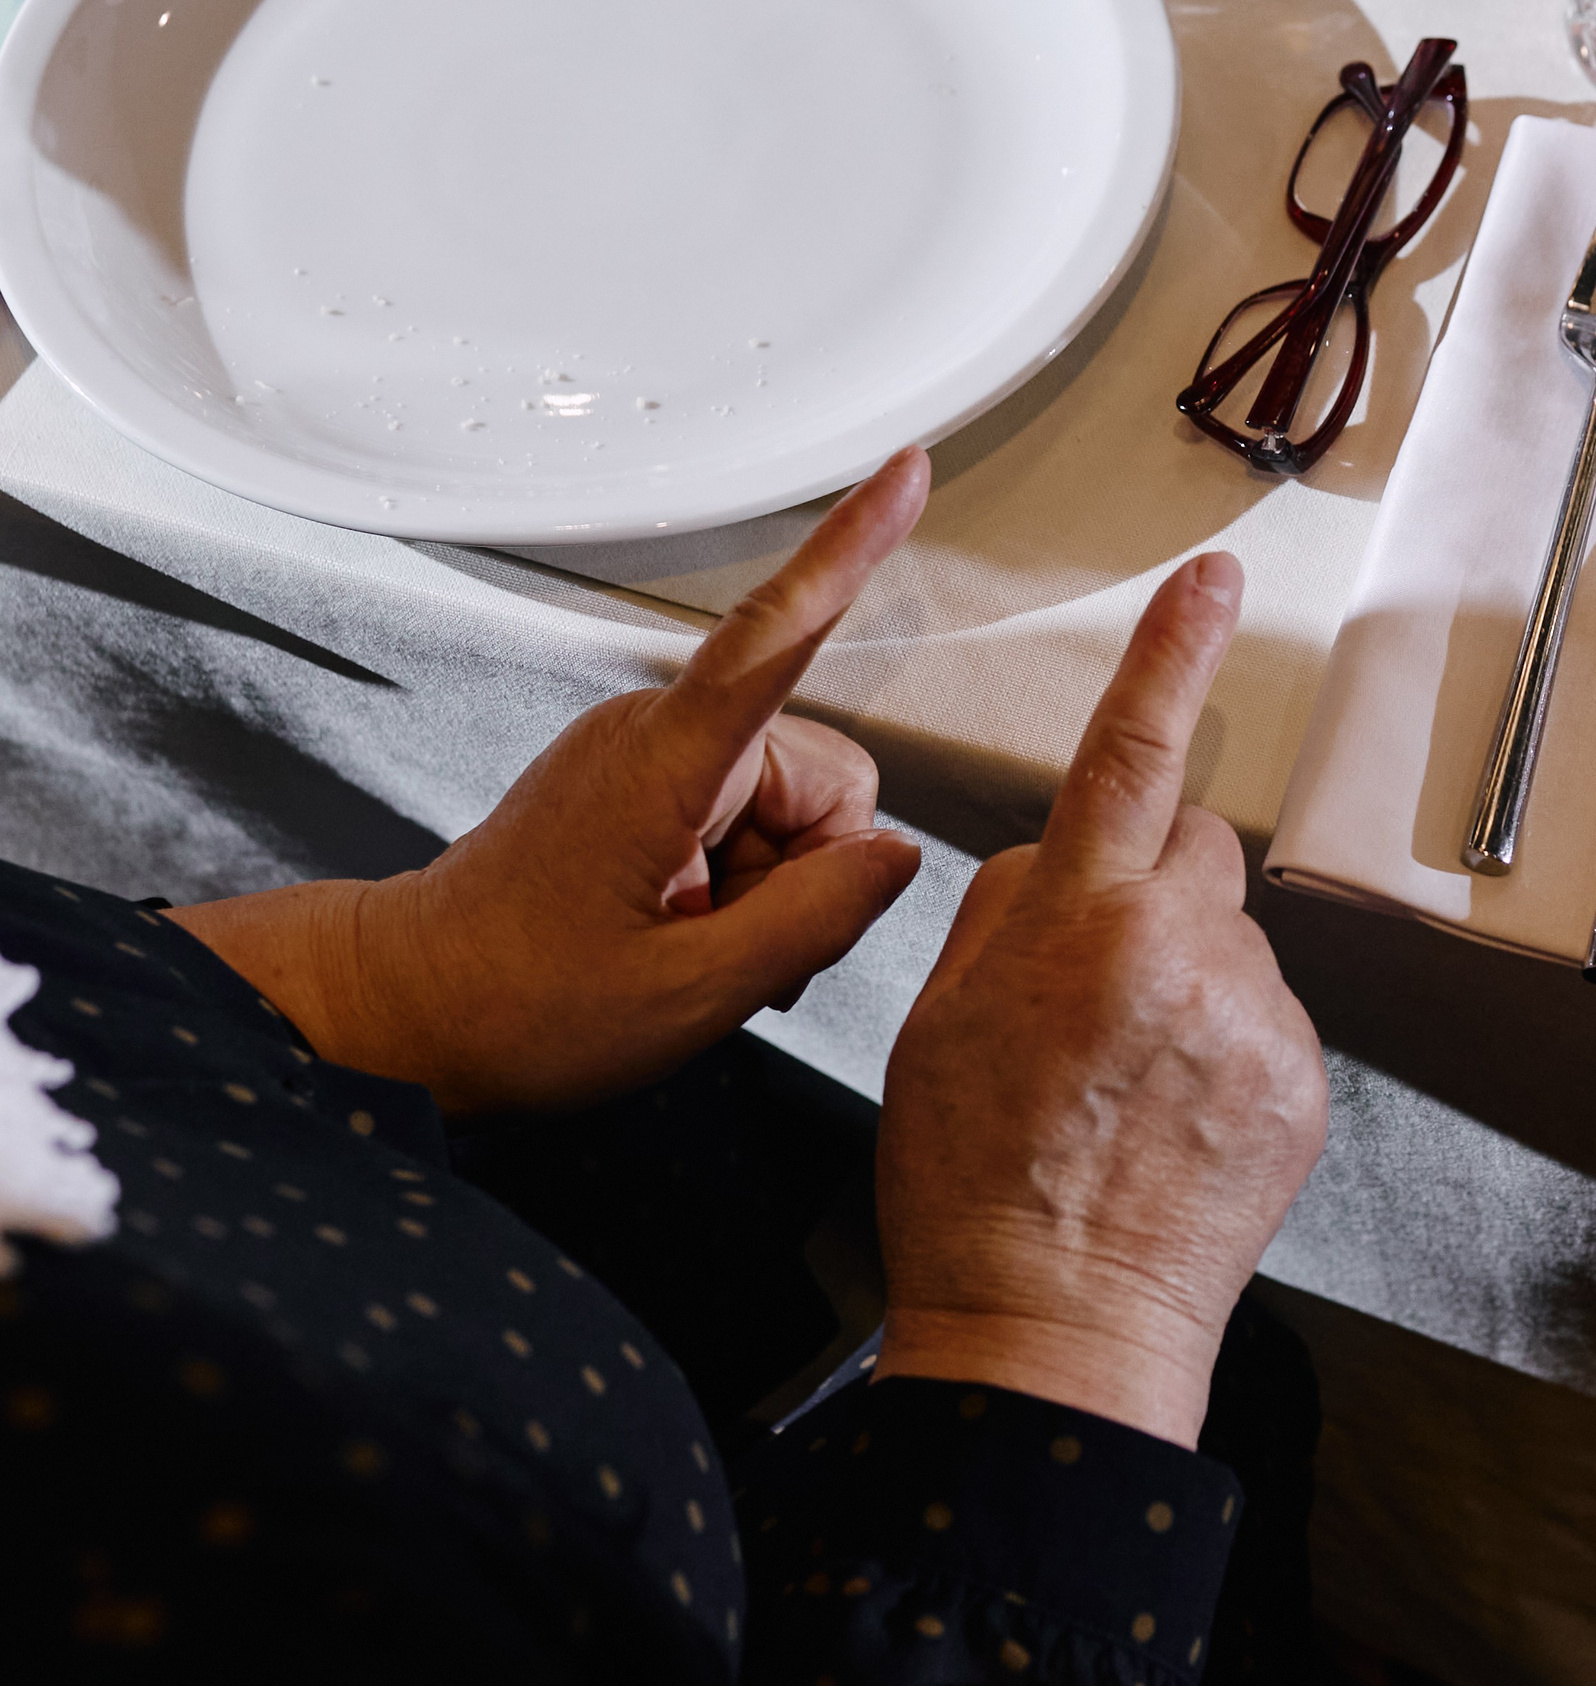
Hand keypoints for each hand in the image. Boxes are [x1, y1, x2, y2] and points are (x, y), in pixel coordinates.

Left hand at [172, 448, 933, 1113]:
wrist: (402, 1007)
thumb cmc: (511, 1004)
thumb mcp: (688, 994)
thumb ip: (813, 920)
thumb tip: (894, 858)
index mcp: (662, 766)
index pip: (776, 637)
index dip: (851, 551)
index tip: (902, 477)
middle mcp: (653, 735)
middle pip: (822, 777)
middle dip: (809, 870)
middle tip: (730, 948)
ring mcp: (644, 755)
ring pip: (794, 805)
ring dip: (775, 887)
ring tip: (694, 946)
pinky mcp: (641, 781)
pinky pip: (749, 814)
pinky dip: (746, 882)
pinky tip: (692, 930)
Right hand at [873, 552, 1328, 1446]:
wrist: (1056, 1329)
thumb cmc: (974, 1188)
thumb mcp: (937, 1023)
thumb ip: (1006, 912)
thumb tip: (1059, 864)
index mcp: (1077, 923)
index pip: (1132, 753)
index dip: (1170, 654)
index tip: (1210, 582)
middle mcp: (1180, 953)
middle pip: (1197, 847)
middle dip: (1154, 882)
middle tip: (1099, 982)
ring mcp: (1252, 1019)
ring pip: (1230, 940)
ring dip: (1187, 976)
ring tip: (1128, 1080)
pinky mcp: (1300, 1081)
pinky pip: (1263, 1017)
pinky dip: (1223, 1045)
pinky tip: (1171, 1117)